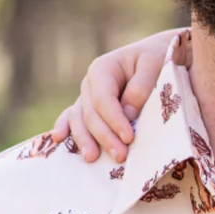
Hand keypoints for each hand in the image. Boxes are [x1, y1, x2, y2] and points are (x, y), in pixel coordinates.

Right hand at [50, 29, 178, 162]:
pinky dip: (65, 128)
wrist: (155, 55)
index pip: (104, 99)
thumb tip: (128, 115)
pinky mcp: (89, 108)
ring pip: (79, 119)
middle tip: (120, 156)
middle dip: (104, 136)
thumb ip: (141, 88)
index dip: (114, 120)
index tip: (129, 138)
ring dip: (84, 140)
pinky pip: (73, 118)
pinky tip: (58, 139)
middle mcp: (90, 84)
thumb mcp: (154, 65)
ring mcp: (87, 96)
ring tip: (92, 159)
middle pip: (91, 113)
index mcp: (103, 68)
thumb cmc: (156, 58)